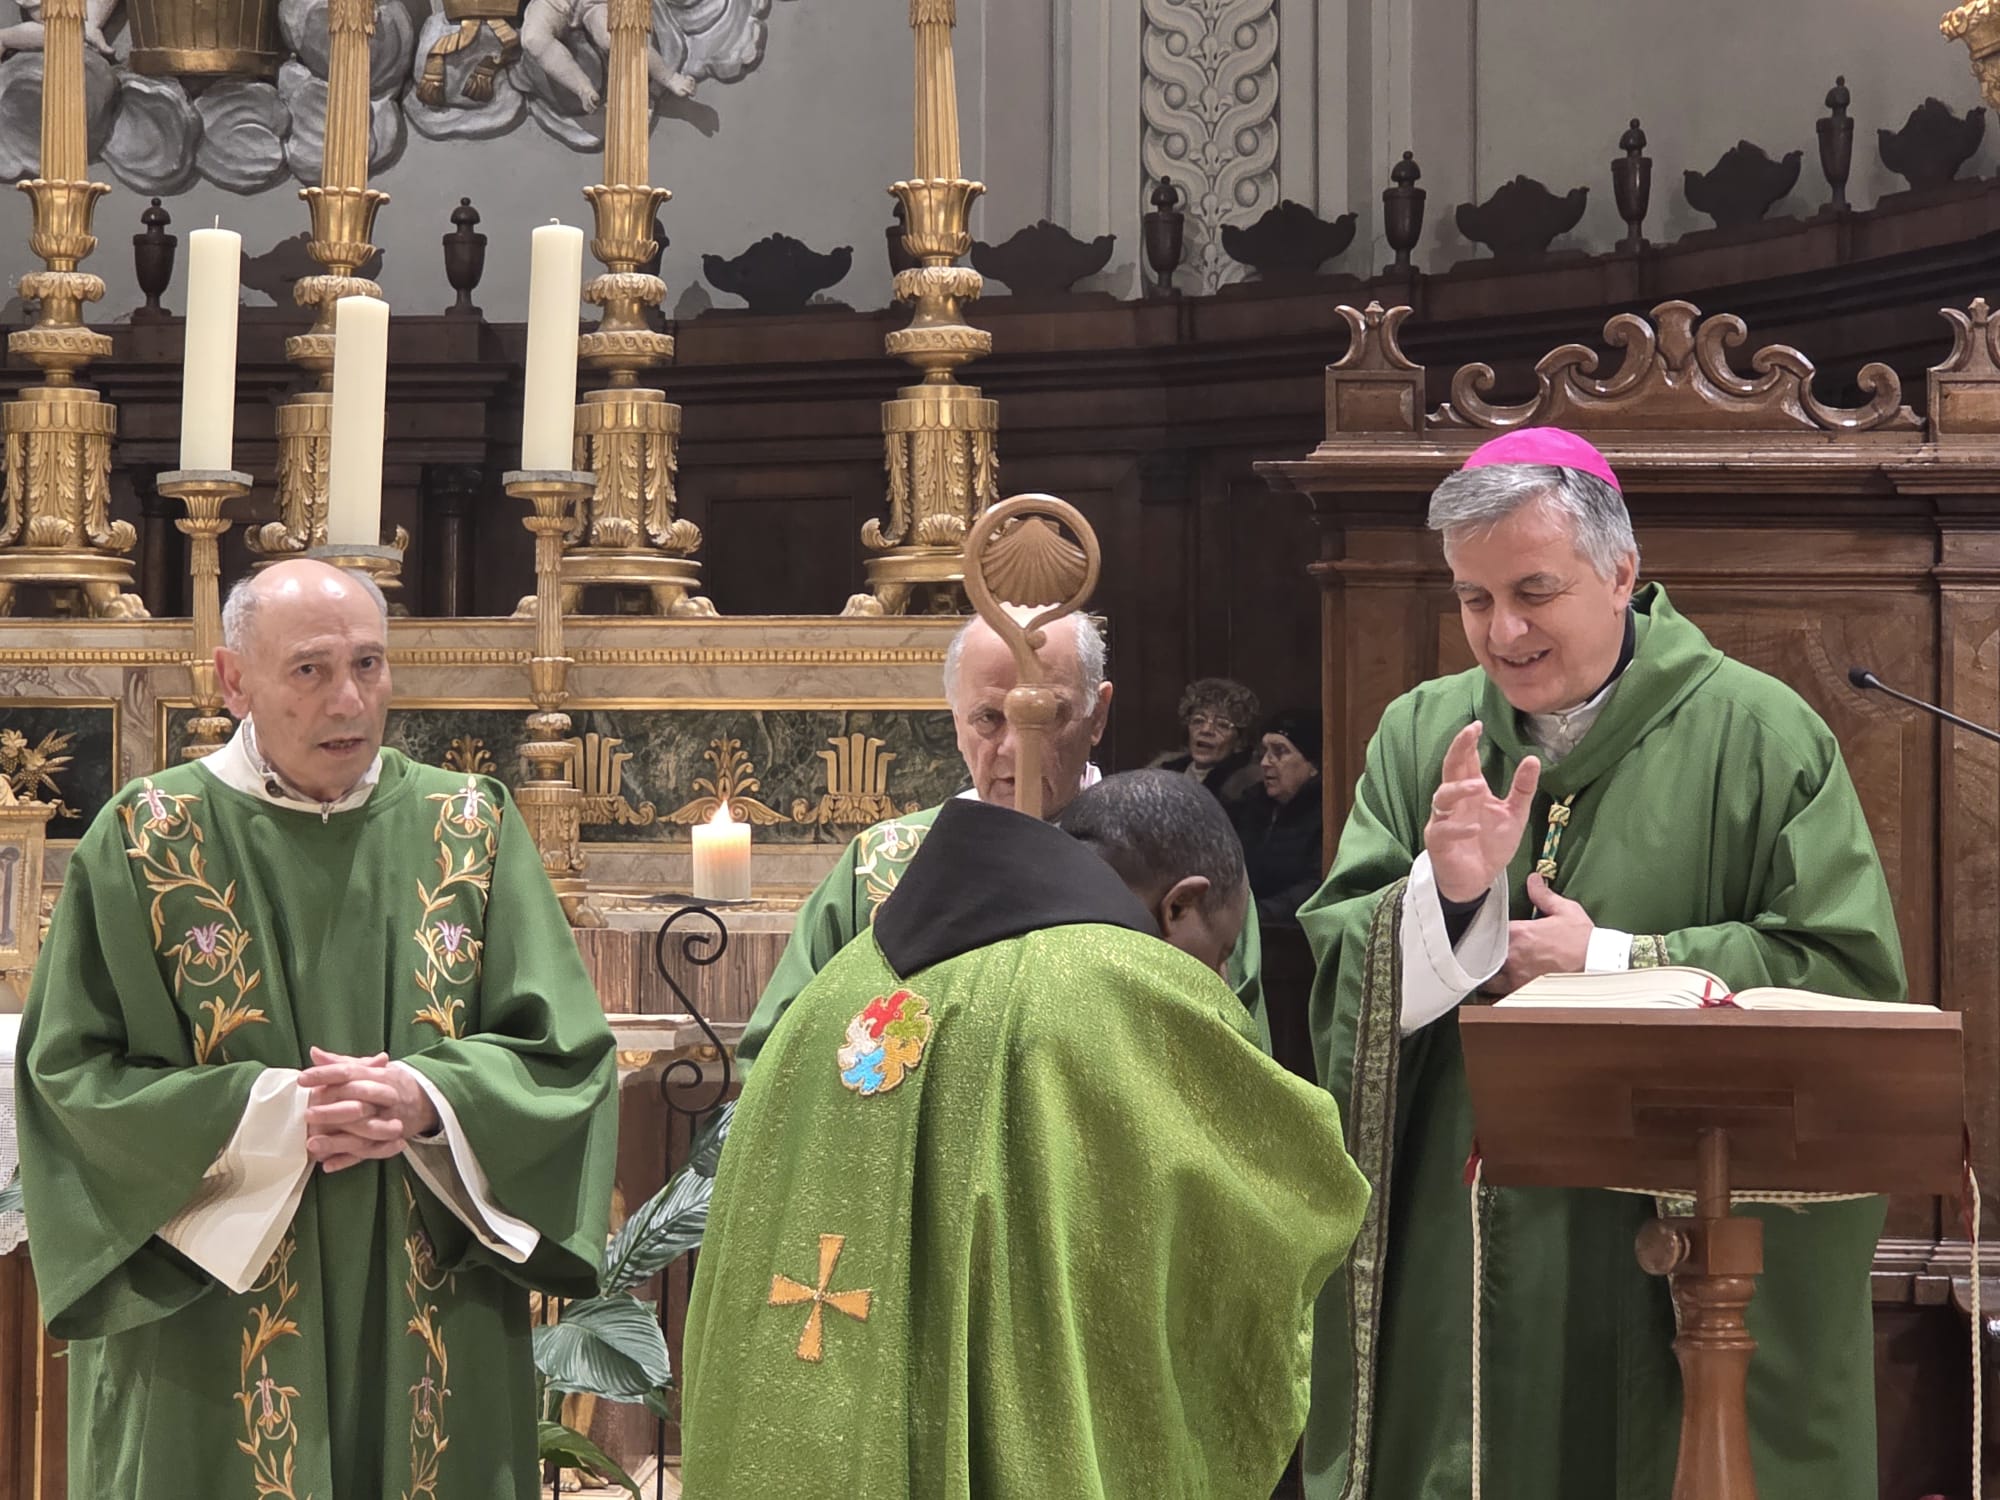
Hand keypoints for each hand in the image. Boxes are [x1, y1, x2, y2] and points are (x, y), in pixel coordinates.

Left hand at [299, 1047, 439, 1172]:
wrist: (423, 1101)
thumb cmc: (388, 1083)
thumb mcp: (368, 1069)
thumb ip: (340, 1062)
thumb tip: (314, 1052)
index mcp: (379, 1076)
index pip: (350, 1073)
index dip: (326, 1075)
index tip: (302, 1079)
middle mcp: (385, 1099)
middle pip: (358, 1105)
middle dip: (332, 1111)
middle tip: (307, 1114)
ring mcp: (388, 1122)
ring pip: (362, 1134)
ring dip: (337, 1141)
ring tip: (311, 1144)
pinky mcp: (386, 1142)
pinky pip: (367, 1154)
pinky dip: (348, 1160)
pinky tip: (327, 1164)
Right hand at [1425, 721, 1539, 902]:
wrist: (1477, 880)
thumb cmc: (1491, 845)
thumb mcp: (1514, 815)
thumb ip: (1522, 789)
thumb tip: (1533, 758)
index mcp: (1470, 791)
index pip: (1466, 761)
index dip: (1469, 742)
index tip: (1478, 724)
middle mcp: (1454, 802)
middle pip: (1450, 769)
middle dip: (1458, 749)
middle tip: (1470, 733)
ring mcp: (1443, 821)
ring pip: (1441, 797)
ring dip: (1458, 789)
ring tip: (1478, 785)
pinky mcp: (1439, 843)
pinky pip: (1444, 830)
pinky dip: (1459, 828)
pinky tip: (1475, 828)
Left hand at [1487, 874, 1593, 995]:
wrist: (1595, 963)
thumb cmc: (1581, 938)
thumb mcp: (1564, 910)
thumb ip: (1543, 895)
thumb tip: (1533, 879)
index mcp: (1519, 932)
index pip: (1489, 926)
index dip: (1484, 926)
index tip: (1484, 925)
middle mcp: (1513, 953)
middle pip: (1483, 949)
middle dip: (1481, 947)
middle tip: (1481, 944)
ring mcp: (1516, 972)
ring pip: (1487, 971)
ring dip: (1485, 967)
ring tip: (1484, 963)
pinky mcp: (1522, 988)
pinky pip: (1498, 988)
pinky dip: (1494, 984)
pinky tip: (1494, 980)